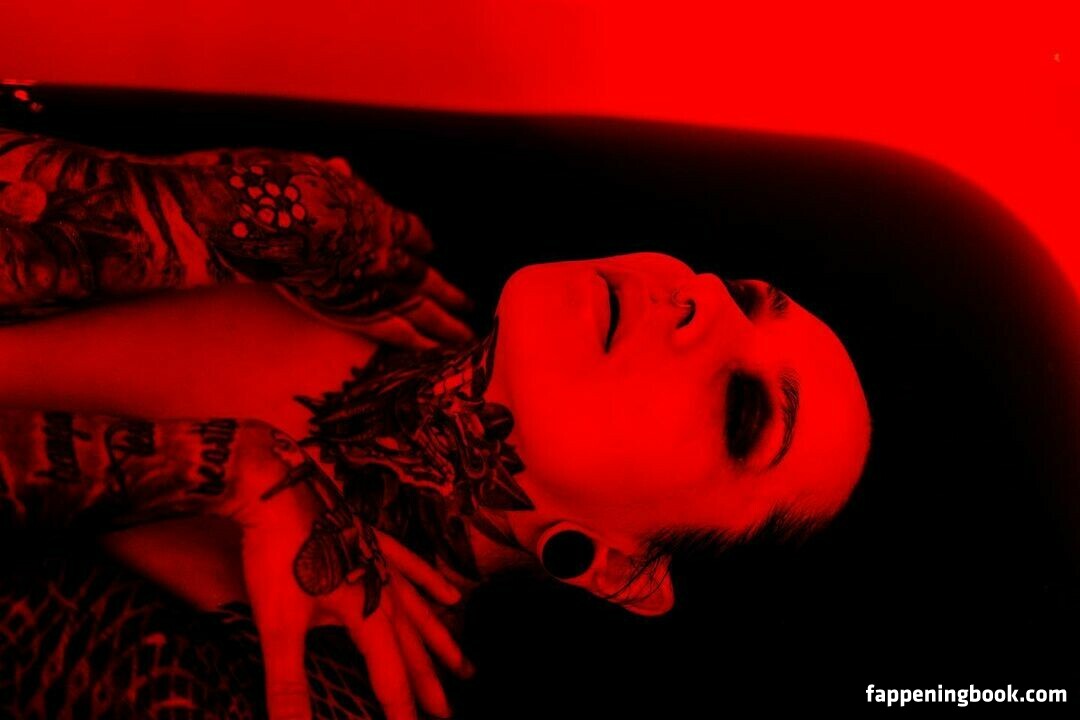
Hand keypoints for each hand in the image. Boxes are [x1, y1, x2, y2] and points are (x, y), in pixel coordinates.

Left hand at [237, 432, 473, 719]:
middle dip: (427, 685)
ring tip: (464, 668)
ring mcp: (381, 562)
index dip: (402, 712)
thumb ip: (289, 687)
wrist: (273, 488)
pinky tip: (450, 595)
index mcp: (368, 614)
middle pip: (411, 649)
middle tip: (447, 714)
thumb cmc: (276, 554)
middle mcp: (384, 590)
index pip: (389, 678)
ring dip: (438, 643)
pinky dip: (430, 583)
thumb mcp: (279, 628)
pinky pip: (410, 566)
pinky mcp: (370, 540)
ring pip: (419, 613)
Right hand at [266, 158, 475, 349]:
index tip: (431, 247)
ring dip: (447, 324)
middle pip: (428, 277)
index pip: (410, 231)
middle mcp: (390, 253)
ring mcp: (382, 284)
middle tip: (471, 305)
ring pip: (424, 308)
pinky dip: (418, 342)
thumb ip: (336, 176)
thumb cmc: (301, 190)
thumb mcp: (322, 174)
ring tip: (468, 338)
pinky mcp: (363, 310)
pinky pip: (397, 330)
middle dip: (450, 293)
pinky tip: (437, 352)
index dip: (422, 241)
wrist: (297, 220)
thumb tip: (339, 166)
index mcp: (381, 217)